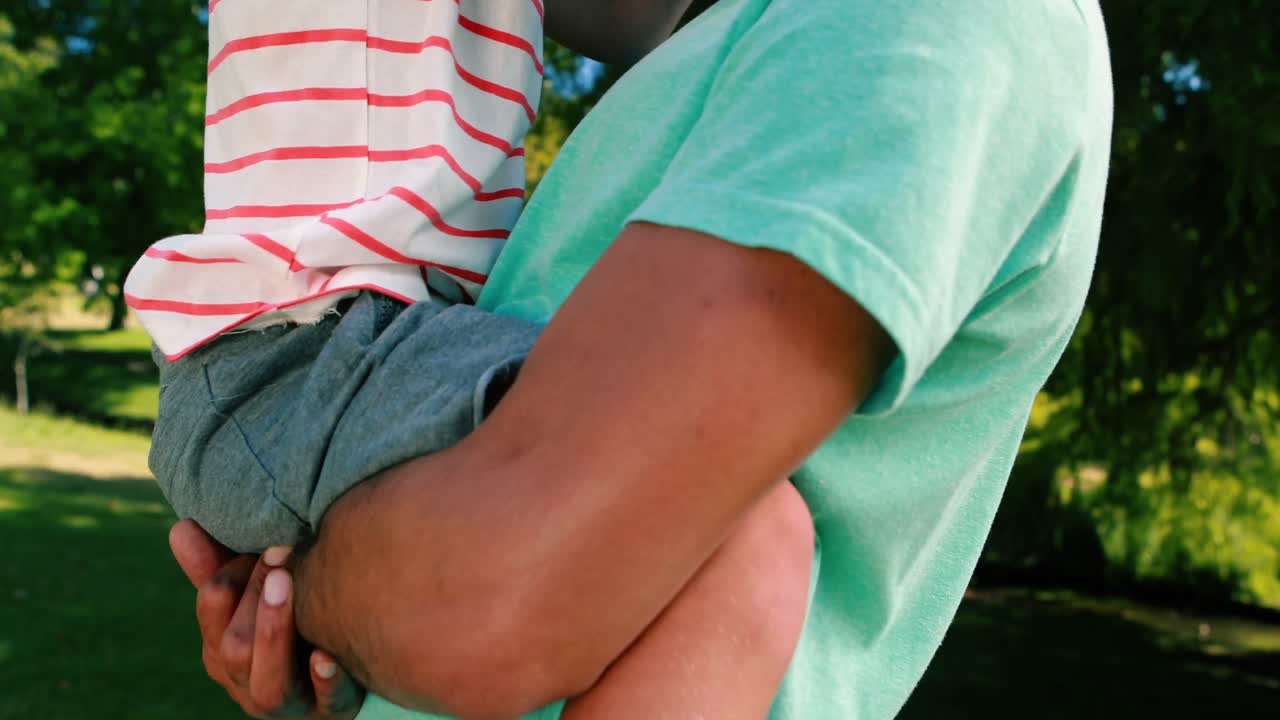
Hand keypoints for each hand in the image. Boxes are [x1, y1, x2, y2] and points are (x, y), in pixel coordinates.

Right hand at [169, 520, 364, 718]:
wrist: (340, 681)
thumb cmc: (288, 630)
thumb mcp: (253, 601)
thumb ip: (220, 568)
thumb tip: (181, 525)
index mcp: (224, 651)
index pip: (212, 609)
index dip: (230, 575)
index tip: (258, 540)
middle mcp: (249, 683)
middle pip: (235, 649)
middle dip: (253, 599)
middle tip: (278, 552)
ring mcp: (290, 704)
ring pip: (269, 685)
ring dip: (275, 632)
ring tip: (289, 584)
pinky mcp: (333, 712)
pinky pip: (327, 704)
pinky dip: (325, 681)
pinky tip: (326, 655)